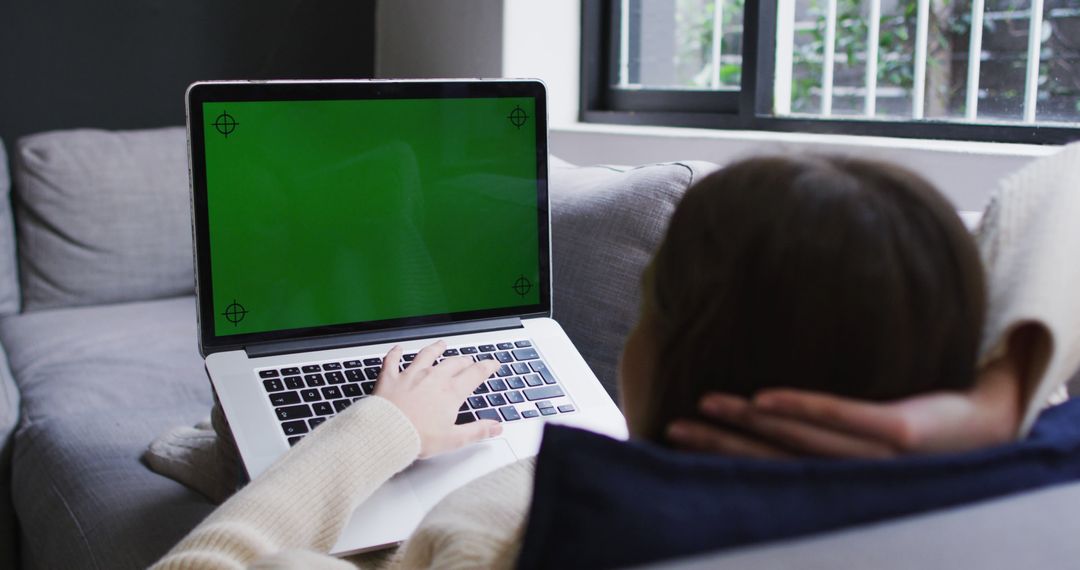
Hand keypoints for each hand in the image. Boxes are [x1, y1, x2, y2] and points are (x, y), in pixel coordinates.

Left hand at [374, 341, 502, 457]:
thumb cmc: (418, 438)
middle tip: (469, 361)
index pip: (475, 374)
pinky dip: (395, 353)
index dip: (487, 367)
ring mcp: (411, 375)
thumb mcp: (454, 439)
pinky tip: (398, 348)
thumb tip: (495, 427)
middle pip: (453, 363)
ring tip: (441, 345)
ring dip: (435, 349)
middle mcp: (433, 378)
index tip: (493, 364)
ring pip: (426, 355)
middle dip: (464, 361)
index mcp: (450, 392)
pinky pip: (393, 360)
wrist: (386, 433)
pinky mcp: (391, 378)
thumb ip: (477, 431)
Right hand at [665, 325, 1041, 458]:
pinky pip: (842, 416)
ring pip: (797, 438)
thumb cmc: (913, 434)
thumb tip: (763, 412)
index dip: (722, 458)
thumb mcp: (858, 442)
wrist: (988, 426)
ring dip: (745, 421)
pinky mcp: (901, 430)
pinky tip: (764, 397)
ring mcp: (876, 457)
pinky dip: (800, 407)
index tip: (678, 441)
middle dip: (719, 445)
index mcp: (836, 480)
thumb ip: (815, 433)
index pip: (767, 471)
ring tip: (707, 402)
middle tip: (674, 429)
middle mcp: (851, 477)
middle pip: (771, 459)